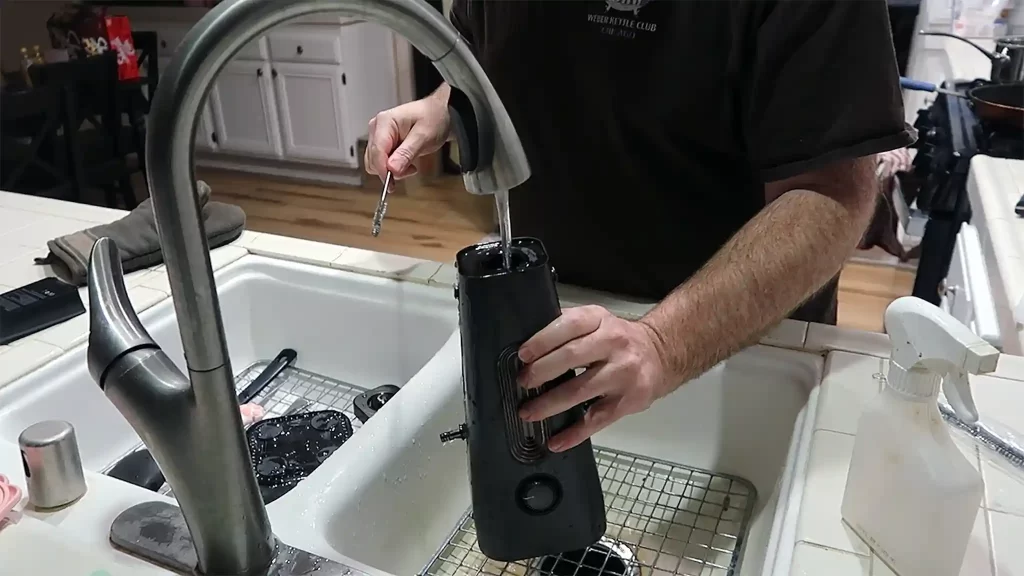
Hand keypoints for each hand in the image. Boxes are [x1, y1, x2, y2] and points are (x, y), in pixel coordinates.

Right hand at [365, 94, 449, 180]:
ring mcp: (379, 137)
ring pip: (376, 164)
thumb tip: (391, 169)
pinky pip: (382, 163)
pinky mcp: (383, 144)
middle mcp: (377, 129)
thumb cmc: (433, 118)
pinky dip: (394, 168)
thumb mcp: (423, 137)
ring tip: (411, 164)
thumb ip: (407, 153)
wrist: (438, 114)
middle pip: (373, 160)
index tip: (391, 184)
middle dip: (390, 170)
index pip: (376, 151)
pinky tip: (407, 162)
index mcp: (385, 122)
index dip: (382, 170)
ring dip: (393, 170)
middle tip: (411, 169)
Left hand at [517, 305, 673, 452]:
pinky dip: (574, 434)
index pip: (569, 325)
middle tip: (523, 382)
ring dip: (549, 404)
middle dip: (541, 372)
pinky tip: (556, 441)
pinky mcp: (628, 402)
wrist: (660, 355)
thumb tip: (529, 348)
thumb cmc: (618, 339)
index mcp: (600, 320)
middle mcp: (613, 344)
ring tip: (529, 412)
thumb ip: (567, 328)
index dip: (543, 340)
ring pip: (580, 391)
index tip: (523, 355)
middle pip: (571, 357)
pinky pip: (596, 420)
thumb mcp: (596, 321)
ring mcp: (622, 374)